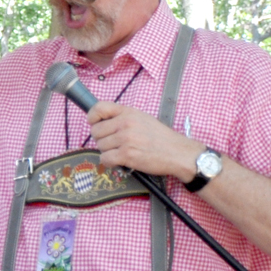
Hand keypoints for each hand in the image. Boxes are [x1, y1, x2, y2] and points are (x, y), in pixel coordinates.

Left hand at [87, 102, 204, 180]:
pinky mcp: (127, 155)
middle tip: (113, 144)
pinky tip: (119, 161)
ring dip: (107, 152)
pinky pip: (105, 159)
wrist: (178, 153)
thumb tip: (101, 122)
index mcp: (128, 112)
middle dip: (101, 139)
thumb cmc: (161, 138)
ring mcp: (125, 139)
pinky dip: (109, 162)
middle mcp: (125, 123)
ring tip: (121, 152)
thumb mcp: (142, 119)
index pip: (99, 108)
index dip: (92, 117)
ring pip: (100, 146)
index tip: (94, 123)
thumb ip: (123, 118)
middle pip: (95, 131)